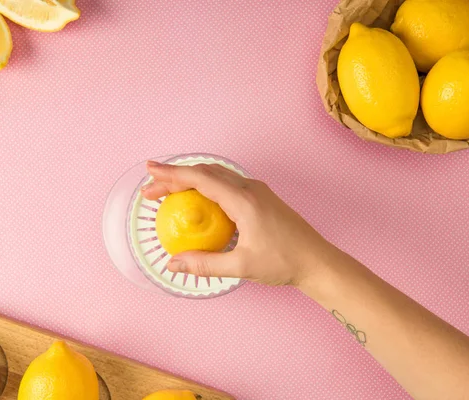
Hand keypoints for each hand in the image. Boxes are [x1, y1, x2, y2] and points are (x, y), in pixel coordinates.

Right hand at [141, 161, 329, 285]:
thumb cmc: (284, 262)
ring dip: (191, 180)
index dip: (172, 174)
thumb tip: (173, 264)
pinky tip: (199, 200)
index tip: (150, 172)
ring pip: (217, 176)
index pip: (201, 178)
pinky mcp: (261, 199)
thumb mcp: (241, 266)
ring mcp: (257, 192)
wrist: (317, 261)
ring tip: (168, 192)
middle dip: (176, 176)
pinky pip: (227, 184)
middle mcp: (250, 189)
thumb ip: (205, 264)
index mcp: (244, 200)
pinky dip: (206, 186)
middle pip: (206, 172)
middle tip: (151, 189)